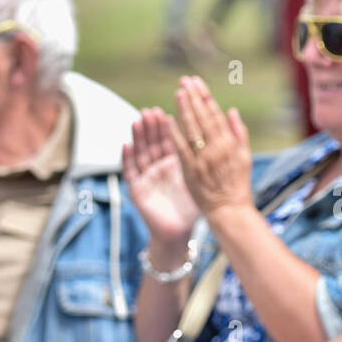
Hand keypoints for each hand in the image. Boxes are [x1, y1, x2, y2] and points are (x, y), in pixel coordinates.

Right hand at [123, 107, 201, 248]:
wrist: (180, 232)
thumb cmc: (193, 207)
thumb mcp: (201, 179)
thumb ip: (205, 159)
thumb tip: (215, 141)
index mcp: (176, 163)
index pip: (171, 139)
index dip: (169, 125)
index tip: (169, 109)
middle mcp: (159, 166)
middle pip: (154, 142)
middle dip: (152, 126)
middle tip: (152, 111)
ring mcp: (147, 176)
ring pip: (141, 152)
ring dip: (139, 136)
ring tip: (139, 120)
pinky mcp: (136, 188)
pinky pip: (130, 171)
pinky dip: (127, 157)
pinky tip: (126, 144)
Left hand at [166, 76, 253, 217]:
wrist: (230, 211)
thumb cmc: (238, 185)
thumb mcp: (245, 157)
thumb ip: (239, 133)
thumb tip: (231, 111)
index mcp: (230, 144)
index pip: (215, 115)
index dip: (204, 97)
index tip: (196, 82)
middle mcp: (217, 149)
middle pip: (202, 118)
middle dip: (193, 98)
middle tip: (184, 81)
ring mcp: (203, 160)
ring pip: (192, 130)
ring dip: (184, 110)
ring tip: (177, 93)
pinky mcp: (191, 171)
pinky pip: (181, 149)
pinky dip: (175, 134)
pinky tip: (168, 121)